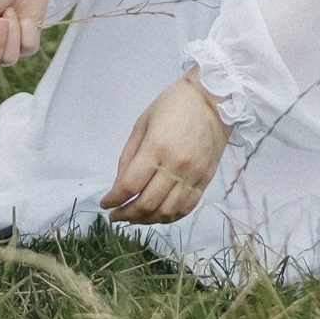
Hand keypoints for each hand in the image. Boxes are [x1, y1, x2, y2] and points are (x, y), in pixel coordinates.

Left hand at [101, 72, 229, 225]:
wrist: (214, 98)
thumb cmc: (174, 104)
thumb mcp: (143, 122)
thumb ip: (129, 156)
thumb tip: (119, 185)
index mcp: (157, 147)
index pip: (130, 185)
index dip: (114, 199)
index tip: (105, 203)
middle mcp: (176, 165)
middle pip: (147, 203)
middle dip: (126, 214)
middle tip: (115, 215)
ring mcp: (193, 175)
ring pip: (166, 212)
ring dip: (146, 220)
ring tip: (134, 218)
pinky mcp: (205, 180)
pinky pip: (186, 208)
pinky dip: (169, 217)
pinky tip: (157, 215)